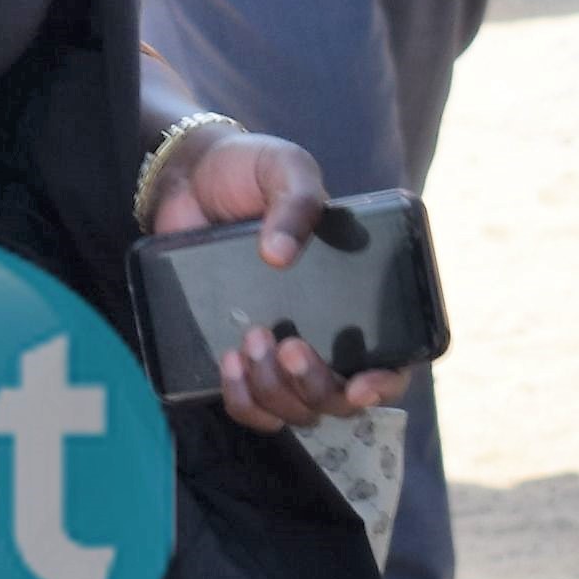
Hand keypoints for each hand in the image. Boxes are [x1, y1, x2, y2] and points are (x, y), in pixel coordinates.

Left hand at [147, 124, 393, 427]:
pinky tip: (228, 361)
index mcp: (354, 293)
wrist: (188, 178)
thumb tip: (281, 255)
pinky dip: (240, 397)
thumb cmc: (250, 171)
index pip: (390, 360)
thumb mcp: (284, 169)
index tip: (360, 384)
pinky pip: (249, 406)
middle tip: (288, 345)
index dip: (383, 385)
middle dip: (315, 385)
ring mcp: (279, 349)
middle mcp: (324, 332)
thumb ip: (296, 200)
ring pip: (293, 409)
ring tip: (251, 339)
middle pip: (337, 398)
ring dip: (274, 391)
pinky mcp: (238, 356)